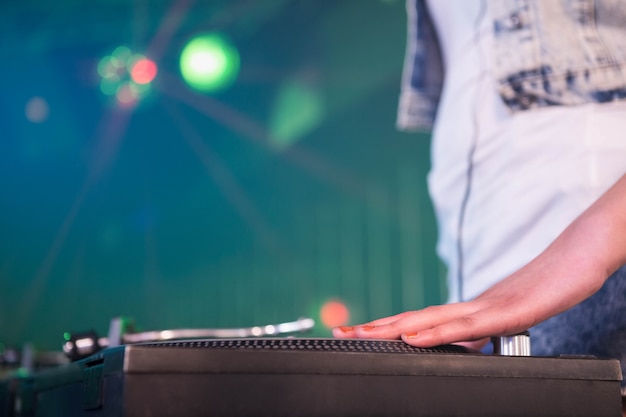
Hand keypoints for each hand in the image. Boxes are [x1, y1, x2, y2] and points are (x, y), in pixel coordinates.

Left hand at [335, 174, 625, 347]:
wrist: (578, 259)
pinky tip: (412, 336)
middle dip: (375, 327)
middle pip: (414, 318)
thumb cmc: (546, 285)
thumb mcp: (507, 318)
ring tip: (362, 333)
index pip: (419, 321)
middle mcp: (468, 305)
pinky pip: (466, 324)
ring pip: (431, 319)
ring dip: (394, 328)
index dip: (386, 327)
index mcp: (467, 310)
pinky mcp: (508, 311)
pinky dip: (435, 331)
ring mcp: (486, 306)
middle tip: (340, 331)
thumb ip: (479, 331)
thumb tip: (458, 346)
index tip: (356, 332)